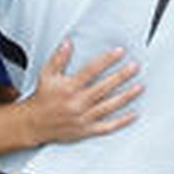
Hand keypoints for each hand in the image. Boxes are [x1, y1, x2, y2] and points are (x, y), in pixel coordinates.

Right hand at [21, 41, 140, 144]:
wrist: (34, 124)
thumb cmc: (42, 99)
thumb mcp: (47, 74)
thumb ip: (58, 58)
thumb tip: (68, 44)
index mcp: (69, 87)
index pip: (92, 70)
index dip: (107, 60)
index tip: (119, 52)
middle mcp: (78, 102)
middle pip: (104, 87)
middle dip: (121, 76)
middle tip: (134, 67)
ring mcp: (83, 117)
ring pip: (109, 106)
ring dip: (126, 96)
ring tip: (139, 87)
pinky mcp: (86, 130)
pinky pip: (107, 126)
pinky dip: (121, 121)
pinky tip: (133, 114)